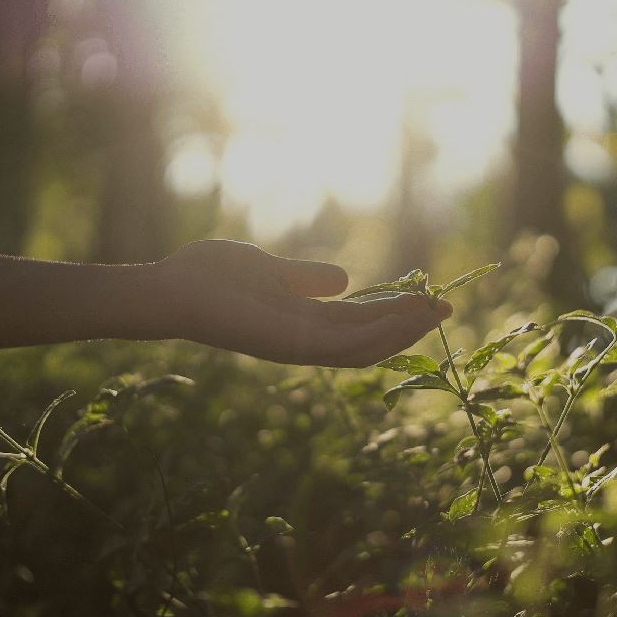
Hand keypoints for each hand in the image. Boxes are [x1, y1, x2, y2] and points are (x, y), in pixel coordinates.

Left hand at [152, 240, 451, 366]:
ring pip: (364, 347)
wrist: (172, 289)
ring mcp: (299, 346)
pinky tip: (401, 317)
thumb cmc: (210, 276)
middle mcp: (305, 340)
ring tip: (433, 311)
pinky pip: (344, 345)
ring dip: (401, 331)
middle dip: (407, 326)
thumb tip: (345, 279)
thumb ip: (305, 278)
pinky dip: (377, 333)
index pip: (358, 324)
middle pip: (368, 340)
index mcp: (302, 322)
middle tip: (445, 307)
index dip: (393, 314)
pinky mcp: (291, 344)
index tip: (424, 298)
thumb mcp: (270, 270)